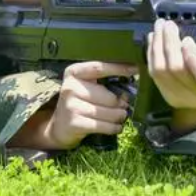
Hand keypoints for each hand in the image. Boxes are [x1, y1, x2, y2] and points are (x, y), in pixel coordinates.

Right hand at [12, 61, 133, 150]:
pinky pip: (104, 126)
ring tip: (120, 117)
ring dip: (119, 117)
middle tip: (124, 106)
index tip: (136, 69)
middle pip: (109, 97)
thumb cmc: (80, 103)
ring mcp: (71, 105)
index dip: (119, 68)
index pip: (100, 67)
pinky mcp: (75, 123)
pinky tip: (116, 127)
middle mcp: (70, 87)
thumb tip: (127, 93)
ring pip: (108, 112)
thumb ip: (105, 84)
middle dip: (121, 104)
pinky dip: (114, 127)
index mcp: (74, 73)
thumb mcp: (88, 87)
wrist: (59, 127)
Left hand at [147, 19, 195, 131]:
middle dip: (170, 43)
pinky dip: (151, 53)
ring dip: (157, 45)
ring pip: (161, 71)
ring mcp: (181, 97)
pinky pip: (153, 73)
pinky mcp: (167, 95)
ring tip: (159, 27)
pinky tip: (152, 39)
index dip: (193, 58)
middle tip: (168, 24)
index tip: (187, 39)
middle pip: (178, 70)